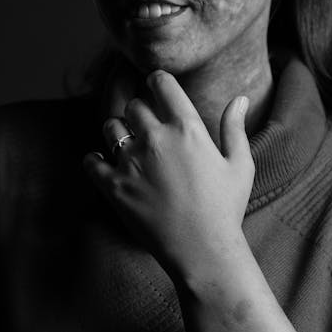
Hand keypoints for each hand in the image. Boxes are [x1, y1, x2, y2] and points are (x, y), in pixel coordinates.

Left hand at [83, 69, 254, 282]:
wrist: (202, 251)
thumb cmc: (225, 208)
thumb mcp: (240, 165)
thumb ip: (234, 128)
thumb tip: (238, 99)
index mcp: (186, 128)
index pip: (161, 83)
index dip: (157, 80)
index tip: (156, 86)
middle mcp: (155, 138)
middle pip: (134, 105)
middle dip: (140, 111)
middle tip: (147, 125)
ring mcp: (131, 162)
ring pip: (110, 127)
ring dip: (118, 131)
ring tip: (128, 144)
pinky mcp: (113, 187)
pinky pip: (91, 161)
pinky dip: (95, 159)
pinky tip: (104, 164)